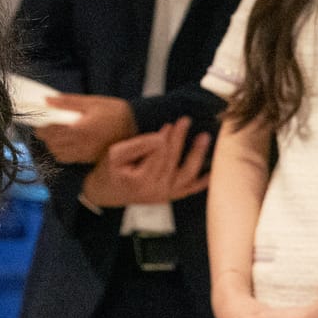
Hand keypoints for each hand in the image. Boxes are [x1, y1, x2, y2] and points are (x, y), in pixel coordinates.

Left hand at [32, 94, 135, 163]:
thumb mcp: (92, 102)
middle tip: (43, 126)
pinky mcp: (88, 159)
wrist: (135, 128)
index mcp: (80, 129)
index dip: (41, 126)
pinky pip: (67, 159)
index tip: (37, 121)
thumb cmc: (115, 112)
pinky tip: (63, 143)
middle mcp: (81, 144)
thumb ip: (68, 102)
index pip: (52, 130)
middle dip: (44, 135)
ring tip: (53, 134)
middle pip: (52, 143)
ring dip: (51, 144)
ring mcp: (84, 154)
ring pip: (57, 153)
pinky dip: (59, 152)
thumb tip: (47, 100)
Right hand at [81, 118, 210, 206]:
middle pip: (173, 160)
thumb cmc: (110, 170)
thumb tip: (162, 137)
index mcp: (140, 180)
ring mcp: (164, 196)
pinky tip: (212, 170)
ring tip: (204, 137)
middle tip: (185, 121)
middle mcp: (155, 191)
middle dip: (179, 139)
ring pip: (185, 174)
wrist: (105, 192)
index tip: (168, 125)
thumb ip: (138, 144)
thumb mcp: (116, 153)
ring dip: (196, 154)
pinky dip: (202, 181)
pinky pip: (189, 189)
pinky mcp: (169, 197)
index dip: (164, 137)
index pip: (159, 153)